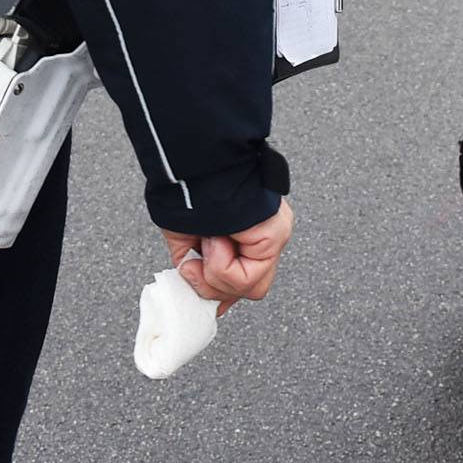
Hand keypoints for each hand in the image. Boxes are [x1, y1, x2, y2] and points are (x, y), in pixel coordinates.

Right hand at [161, 198, 295, 316]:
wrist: (196, 166)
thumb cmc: (187, 191)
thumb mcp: (188, 238)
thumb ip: (198, 268)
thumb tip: (200, 294)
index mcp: (247, 232)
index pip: (247, 277)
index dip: (222, 292)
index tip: (200, 297)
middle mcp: (265, 235)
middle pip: (252, 288)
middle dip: (218, 286)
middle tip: (197, 264)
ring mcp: (273, 236)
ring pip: (249, 288)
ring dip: (215, 273)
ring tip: (207, 241)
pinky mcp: (274, 236)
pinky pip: (246, 278)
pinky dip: (220, 265)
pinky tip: (215, 239)